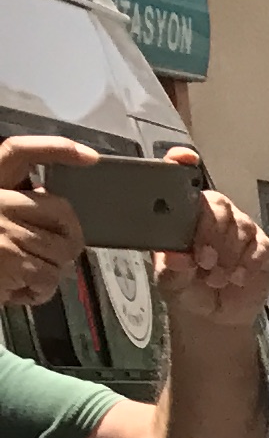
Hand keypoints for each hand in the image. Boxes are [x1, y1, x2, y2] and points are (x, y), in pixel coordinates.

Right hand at [0, 135, 93, 308]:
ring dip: (50, 269)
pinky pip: (50, 276)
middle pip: (61, 210)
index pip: (18, 152)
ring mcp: (3, 229)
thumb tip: (57, 207)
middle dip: (69, 237)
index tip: (90, 156)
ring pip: (61, 250)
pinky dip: (41, 290)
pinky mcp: (11, 258)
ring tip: (24, 271)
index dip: (54, 148)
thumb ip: (21, 205)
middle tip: (55, 253)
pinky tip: (21, 287)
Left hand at [154, 152, 268, 332]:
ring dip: (228, 256)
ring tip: (216, 277)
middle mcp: (214, 215)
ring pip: (240, 227)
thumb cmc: (188, 290)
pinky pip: (261, 247)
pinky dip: (248, 264)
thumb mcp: (170, 282)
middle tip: (204, 260)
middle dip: (211, 233)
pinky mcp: (263, 249)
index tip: (185, 159)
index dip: (183, 164)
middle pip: (218, 204)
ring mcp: (241, 230)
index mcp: (185, 215)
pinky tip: (237, 277)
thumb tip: (178, 256)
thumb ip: (171, 269)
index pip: (183, 181)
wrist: (213, 317)